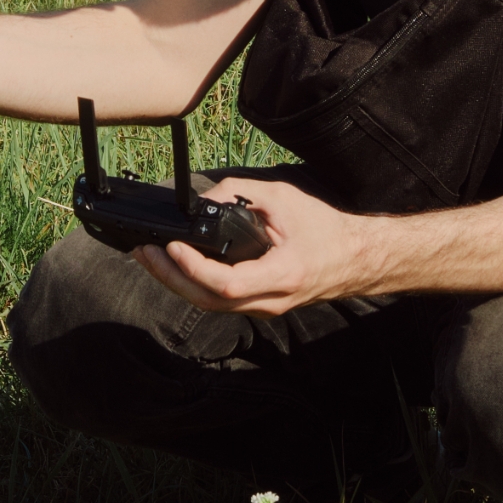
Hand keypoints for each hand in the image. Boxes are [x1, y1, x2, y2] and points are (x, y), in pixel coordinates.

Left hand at [133, 178, 382, 315]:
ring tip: (152, 259)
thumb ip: (242, 194)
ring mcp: (264, 308)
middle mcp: (270, 301)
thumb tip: (205, 200)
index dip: (194, 268)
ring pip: (210, 306)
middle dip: (171, 278)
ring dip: (177, 283)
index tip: (174, 246)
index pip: (226, 285)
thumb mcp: (285, 198)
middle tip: (145, 253)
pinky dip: (194, 285)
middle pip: (208, 302)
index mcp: (280, 276)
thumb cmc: (326, 229)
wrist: (356, 258)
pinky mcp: (260, 306)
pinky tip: (177, 268)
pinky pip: (220, 302)